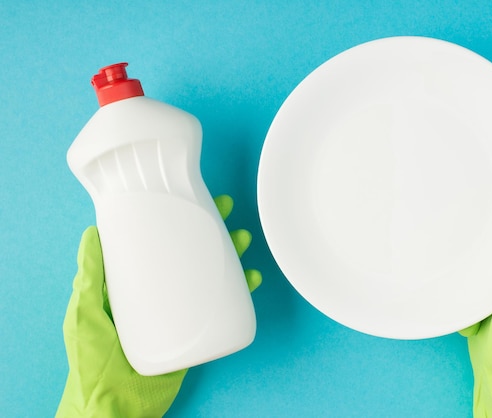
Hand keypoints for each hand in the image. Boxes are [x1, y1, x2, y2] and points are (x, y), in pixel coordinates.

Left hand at [56, 195, 259, 416]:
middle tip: (226, 213)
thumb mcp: (84, 314)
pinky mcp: (195, 335)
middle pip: (191, 256)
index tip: (190, 201)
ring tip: (244, 241)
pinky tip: (251, 281)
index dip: (177, 222)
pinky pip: (221, 310)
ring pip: (211, 278)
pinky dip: (240, 295)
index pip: (159, 246)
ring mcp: (179, 315)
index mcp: (134, 288)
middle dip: (211, 233)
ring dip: (231, 257)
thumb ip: (89, 278)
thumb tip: (92, 233)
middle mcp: (160, 296)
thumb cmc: (92, 365)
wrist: (114, 411)